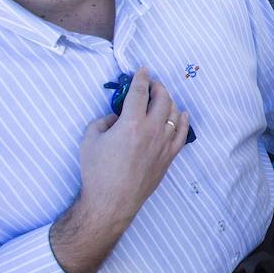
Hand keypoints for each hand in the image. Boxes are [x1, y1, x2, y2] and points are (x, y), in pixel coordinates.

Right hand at [78, 67, 189, 220]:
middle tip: (151, 84)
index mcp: (131, 123)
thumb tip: (117, 116)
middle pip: (162, 99)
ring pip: (175, 114)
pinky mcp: (169, 157)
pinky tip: (182, 114)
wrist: (111, 201)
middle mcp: (152, 130)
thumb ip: (103, 120)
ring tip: (162, 98)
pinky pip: (182, 134)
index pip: (139, 92)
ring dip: (169, 101)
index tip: (142, 70)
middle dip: (157, 86)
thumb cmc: (96, 171)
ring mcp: (164, 144)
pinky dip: (183, 121)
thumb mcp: (89, 139)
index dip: (141, 78)